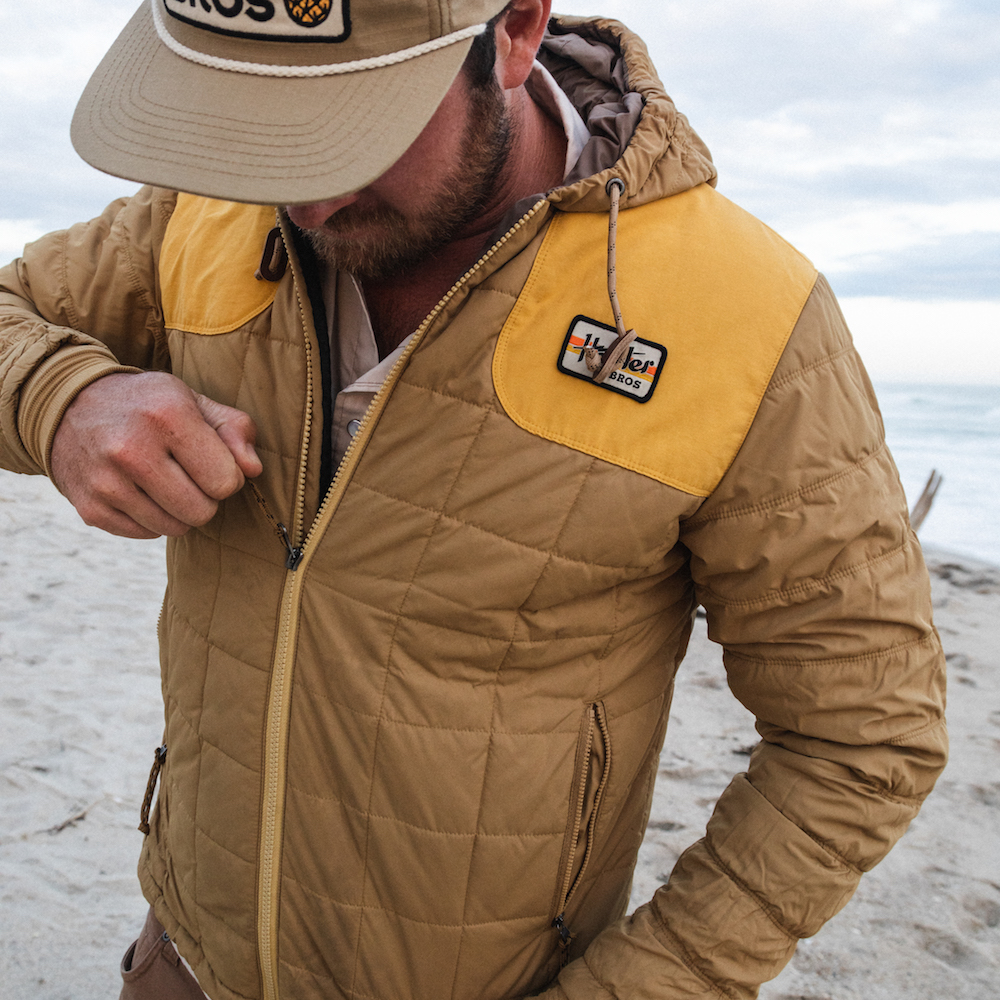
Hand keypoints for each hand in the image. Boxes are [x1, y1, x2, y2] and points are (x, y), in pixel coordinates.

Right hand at [50, 371, 262, 538]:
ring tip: (163, 481)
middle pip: (202, 512)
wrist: (69, 406)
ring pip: (175, 529)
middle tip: (187, 474)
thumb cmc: (148, 405)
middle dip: (204, 497)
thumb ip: (235, 429)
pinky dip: (151, 519)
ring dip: (179, 511)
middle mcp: (131, 450)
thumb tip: (252, 470)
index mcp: (167, 416)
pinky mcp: (90, 508)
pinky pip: (146, 534)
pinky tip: (139, 490)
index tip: (208, 460)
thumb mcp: (194, 401)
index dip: (226, 475)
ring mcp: (106, 482)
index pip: (225, 482)